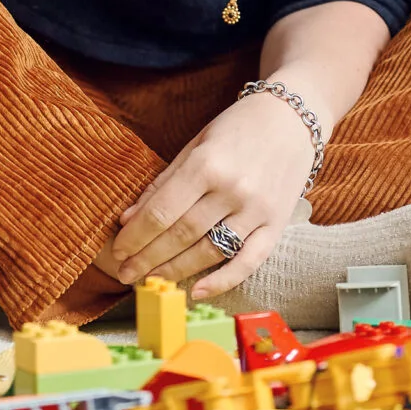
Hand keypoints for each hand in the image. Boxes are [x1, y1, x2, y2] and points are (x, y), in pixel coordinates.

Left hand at [107, 90, 314, 299]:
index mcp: (207, 164)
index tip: (118, 251)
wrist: (292, 118)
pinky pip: (249, 261)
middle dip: (148, 258)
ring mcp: (257, 210)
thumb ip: (163, 182)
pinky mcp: (277, 225)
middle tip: (125, 273)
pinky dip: (224, 280)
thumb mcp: (195, 144)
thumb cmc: (237, 128)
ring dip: (176, 270)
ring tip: (153, 281)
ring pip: (210, 251)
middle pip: (182, 235)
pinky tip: (198, 291)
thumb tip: (128, 218)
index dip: (135, 236)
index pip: (162, 211)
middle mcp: (233, 189)